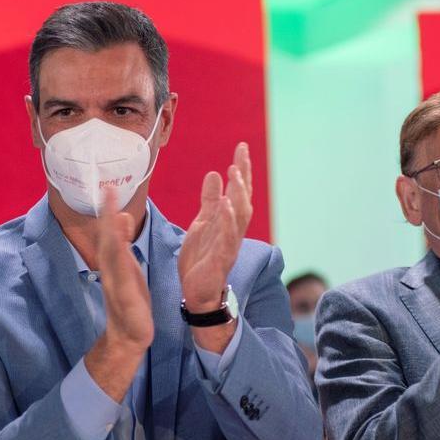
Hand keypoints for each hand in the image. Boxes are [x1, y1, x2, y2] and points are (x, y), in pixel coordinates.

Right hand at [96, 187, 153, 352]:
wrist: (128, 336)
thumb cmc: (130, 300)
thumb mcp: (129, 267)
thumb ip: (124, 243)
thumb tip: (123, 215)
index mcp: (114, 262)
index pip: (110, 232)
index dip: (109, 210)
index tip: (109, 187)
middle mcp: (111, 270)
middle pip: (108, 239)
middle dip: (108, 215)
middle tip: (108, 190)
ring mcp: (117, 285)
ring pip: (113, 257)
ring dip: (113, 235)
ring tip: (115, 212)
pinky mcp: (126, 301)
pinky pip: (123, 279)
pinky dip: (123, 264)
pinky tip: (123, 251)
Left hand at [178, 142, 252, 311]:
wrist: (196, 292)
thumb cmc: (201, 259)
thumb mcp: (201, 224)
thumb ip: (210, 201)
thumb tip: (215, 175)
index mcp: (227, 222)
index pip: (238, 192)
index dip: (242, 170)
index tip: (241, 147)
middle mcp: (232, 231)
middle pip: (243, 200)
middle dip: (243, 177)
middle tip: (241, 155)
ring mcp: (228, 245)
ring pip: (239, 217)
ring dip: (239, 194)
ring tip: (235, 173)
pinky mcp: (220, 260)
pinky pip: (227, 239)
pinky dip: (228, 222)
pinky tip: (226, 206)